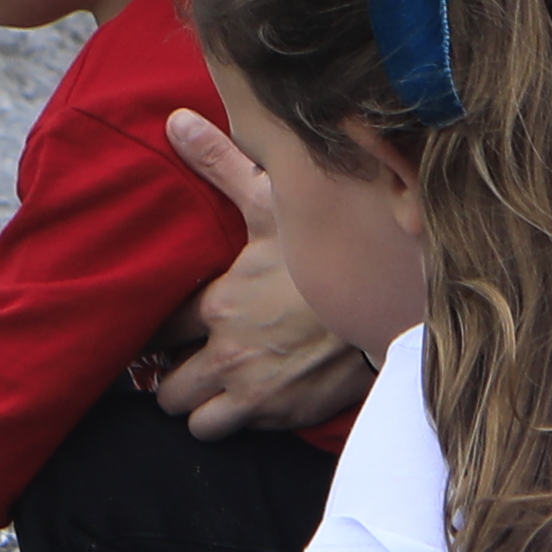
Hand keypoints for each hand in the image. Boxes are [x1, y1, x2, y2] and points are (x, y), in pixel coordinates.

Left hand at [149, 115, 365, 434]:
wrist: (396, 302)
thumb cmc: (330, 251)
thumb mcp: (273, 202)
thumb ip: (219, 164)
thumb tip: (176, 120)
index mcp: (217, 304)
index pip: (155, 332)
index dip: (157, 331)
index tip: (168, 328)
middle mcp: (227, 354)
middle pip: (166, 387)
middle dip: (175, 374)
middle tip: (192, 359)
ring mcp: (254, 391)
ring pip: (193, 419)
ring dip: (200, 404)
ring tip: (215, 384)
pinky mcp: (282, 416)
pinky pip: (233, 431)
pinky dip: (235, 420)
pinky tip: (250, 395)